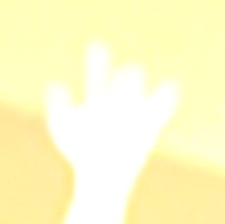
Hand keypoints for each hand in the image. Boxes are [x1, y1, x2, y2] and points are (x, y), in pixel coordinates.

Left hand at [46, 42, 180, 181]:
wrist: (100, 177)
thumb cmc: (80, 153)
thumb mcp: (63, 127)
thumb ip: (59, 105)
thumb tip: (56, 84)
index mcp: (98, 101)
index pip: (98, 76)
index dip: (98, 61)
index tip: (98, 46)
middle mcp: (117, 105)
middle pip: (121, 84)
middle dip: (124, 77)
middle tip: (126, 71)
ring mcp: (133, 116)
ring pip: (138, 96)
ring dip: (136, 86)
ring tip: (136, 75)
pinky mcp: (148, 128)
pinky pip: (160, 112)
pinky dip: (166, 100)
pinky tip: (169, 87)